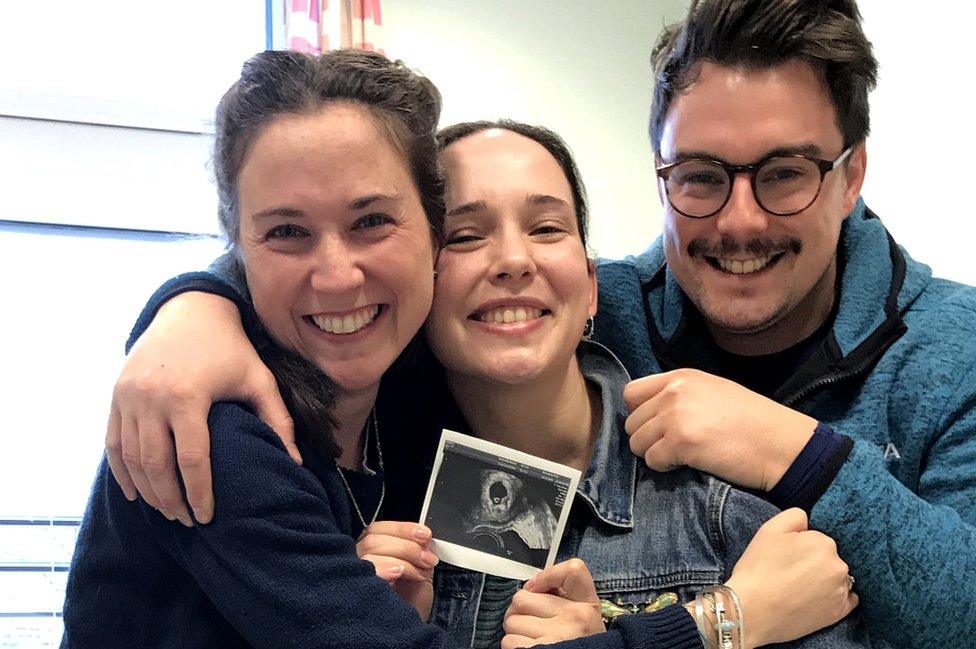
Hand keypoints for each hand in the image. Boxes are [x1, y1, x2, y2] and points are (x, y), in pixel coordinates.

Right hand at [105, 291, 294, 524]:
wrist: (191, 310)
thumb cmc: (231, 349)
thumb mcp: (259, 380)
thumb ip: (278, 421)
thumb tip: (296, 463)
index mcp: (188, 396)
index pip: (192, 460)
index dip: (199, 493)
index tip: (207, 517)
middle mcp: (152, 398)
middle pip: (157, 465)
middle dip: (171, 499)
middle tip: (186, 521)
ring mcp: (128, 397)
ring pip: (131, 458)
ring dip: (147, 490)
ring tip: (167, 510)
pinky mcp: (116, 395)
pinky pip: (113, 442)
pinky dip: (122, 471)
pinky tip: (137, 492)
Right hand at [356, 522, 437, 618]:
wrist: (407, 629)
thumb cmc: (409, 602)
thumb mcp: (418, 571)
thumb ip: (419, 550)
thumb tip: (424, 536)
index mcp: (371, 551)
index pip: (378, 529)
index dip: (402, 528)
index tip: (425, 534)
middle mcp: (357, 560)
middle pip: (374, 538)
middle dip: (407, 546)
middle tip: (427, 560)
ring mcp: (354, 574)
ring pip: (369, 549)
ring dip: (402, 558)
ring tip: (419, 573)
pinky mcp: (354, 589)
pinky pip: (363, 570)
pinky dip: (384, 567)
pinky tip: (397, 574)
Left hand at [502, 559, 602, 648]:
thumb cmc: (580, 638)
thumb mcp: (583, 609)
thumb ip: (561, 587)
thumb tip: (530, 586)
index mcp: (586, 604)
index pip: (574, 570)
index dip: (546, 576)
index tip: (538, 588)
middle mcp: (574, 618)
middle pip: (522, 598)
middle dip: (521, 609)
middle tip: (533, 619)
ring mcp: (556, 636)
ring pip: (512, 621)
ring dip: (518, 630)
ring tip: (533, 636)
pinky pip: (510, 641)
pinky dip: (515, 644)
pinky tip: (530, 645)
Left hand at [624, 369, 816, 489]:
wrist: (781, 443)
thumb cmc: (753, 421)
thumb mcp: (713, 391)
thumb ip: (680, 395)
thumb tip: (650, 412)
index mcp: (681, 377)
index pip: (632, 393)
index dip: (640, 414)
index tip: (657, 426)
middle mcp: (674, 392)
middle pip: (631, 421)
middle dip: (647, 438)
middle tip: (672, 446)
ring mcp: (675, 416)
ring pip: (636, 443)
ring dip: (654, 453)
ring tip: (681, 455)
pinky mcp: (680, 443)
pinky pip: (652, 460)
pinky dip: (665, 467)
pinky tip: (687, 464)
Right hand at [724, 509, 857, 647]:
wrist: (752, 611)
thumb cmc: (758, 570)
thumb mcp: (769, 529)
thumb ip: (795, 516)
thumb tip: (808, 522)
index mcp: (824, 542)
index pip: (816, 538)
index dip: (799, 546)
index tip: (786, 556)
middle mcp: (839, 565)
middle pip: (828, 557)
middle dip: (814, 562)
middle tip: (789, 573)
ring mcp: (841, 590)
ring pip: (837, 576)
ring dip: (824, 579)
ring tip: (799, 588)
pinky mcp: (840, 612)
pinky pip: (847, 598)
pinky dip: (834, 597)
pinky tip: (815, 599)